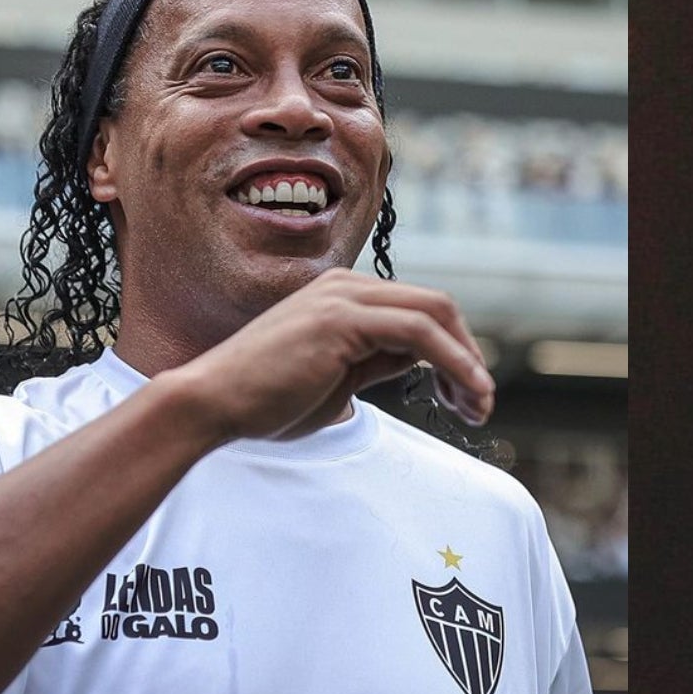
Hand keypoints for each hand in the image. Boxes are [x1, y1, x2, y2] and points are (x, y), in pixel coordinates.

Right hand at [165, 268, 495, 441]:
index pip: (420, 312)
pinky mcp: (342, 318)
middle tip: (481, 403)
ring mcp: (344, 297)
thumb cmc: (266, 402)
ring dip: (469, 362)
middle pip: (438, 306)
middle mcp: (347, 287)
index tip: (466, 396)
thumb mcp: (339, 380)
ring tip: (480, 406)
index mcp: (344, 297)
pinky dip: (454, 361)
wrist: (210, 405)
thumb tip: (423, 356)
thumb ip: (379, 360)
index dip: (455, 352)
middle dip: (470, 354)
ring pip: (435, 314)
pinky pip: (419, 333)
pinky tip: (467, 392)